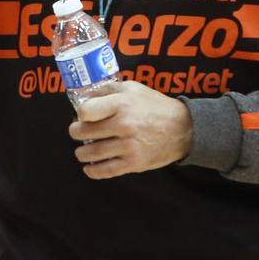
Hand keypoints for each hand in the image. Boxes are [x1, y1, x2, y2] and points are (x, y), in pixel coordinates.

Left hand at [68, 81, 192, 179]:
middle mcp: (123, 125)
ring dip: (81, 153)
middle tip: (77, 132)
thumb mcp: (133, 88)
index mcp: (121, 104)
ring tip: (82, 151)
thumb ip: (109, 90)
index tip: (84, 115)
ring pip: (92, 153)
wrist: (181, 128)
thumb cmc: (154, 105)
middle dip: (76, 132)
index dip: (81, 113)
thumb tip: (86, 95)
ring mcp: (127, 146)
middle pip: (84, 132)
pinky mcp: (133, 163)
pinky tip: (89, 167)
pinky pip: (105, 171)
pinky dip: (93, 171)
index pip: (86, 111)